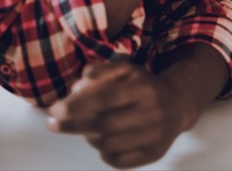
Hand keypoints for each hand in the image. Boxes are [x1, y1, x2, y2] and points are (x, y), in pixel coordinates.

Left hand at [46, 60, 194, 168]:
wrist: (180, 102)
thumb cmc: (144, 84)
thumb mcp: (126, 69)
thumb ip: (101, 72)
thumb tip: (76, 87)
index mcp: (144, 88)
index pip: (105, 98)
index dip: (77, 105)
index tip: (54, 110)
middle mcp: (152, 112)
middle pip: (104, 125)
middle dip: (72, 125)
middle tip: (52, 124)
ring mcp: (155, 136)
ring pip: (109, 145)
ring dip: (90, 137)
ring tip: (87, 130)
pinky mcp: (155, 154)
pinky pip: (119, 162)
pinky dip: (105, 154)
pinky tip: (103, 142)